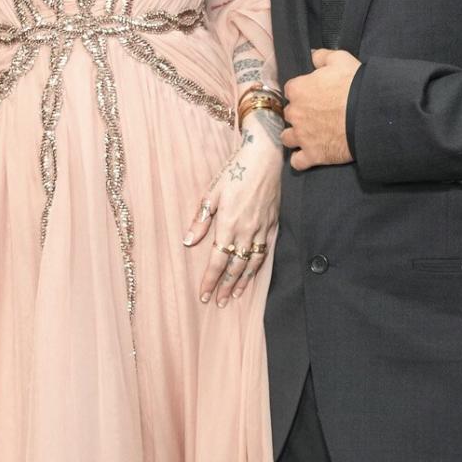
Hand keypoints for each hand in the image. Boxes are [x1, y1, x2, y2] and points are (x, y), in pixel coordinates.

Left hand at [183, 122, 280, 306]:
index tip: (203, 295)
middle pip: (235, 267)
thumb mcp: (212, 192)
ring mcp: (262, 229)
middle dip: (225, 286)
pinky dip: (257, 267)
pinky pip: (265, 252)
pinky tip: (251, 275)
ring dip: (242, 282)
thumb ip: (201, 219)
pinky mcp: (273, 225)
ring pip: (252, 263)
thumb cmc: (235, 172)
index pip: (217, 260)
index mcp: (228, 223)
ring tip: (233, 296)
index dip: (210, 280)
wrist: (264, 158)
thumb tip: (188, 242)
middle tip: (218, 302)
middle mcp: (246, 230)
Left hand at [282, 48, 360, 169]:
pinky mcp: (312, 155)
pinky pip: (297, 162)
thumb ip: (322, 56)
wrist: (369, 114)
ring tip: (307, 135)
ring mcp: (302, 136)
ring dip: (294, 136)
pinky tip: (307, 156)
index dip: (302, 92)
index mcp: (298, 89)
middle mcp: (295, 113)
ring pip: (287, 138)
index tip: (313, 94)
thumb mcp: (340, 59)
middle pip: (289, 114)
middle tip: (315, 114)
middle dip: (299, 114)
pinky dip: (301, 160)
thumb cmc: (354, 84)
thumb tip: (313, 56)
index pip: (291, 90)